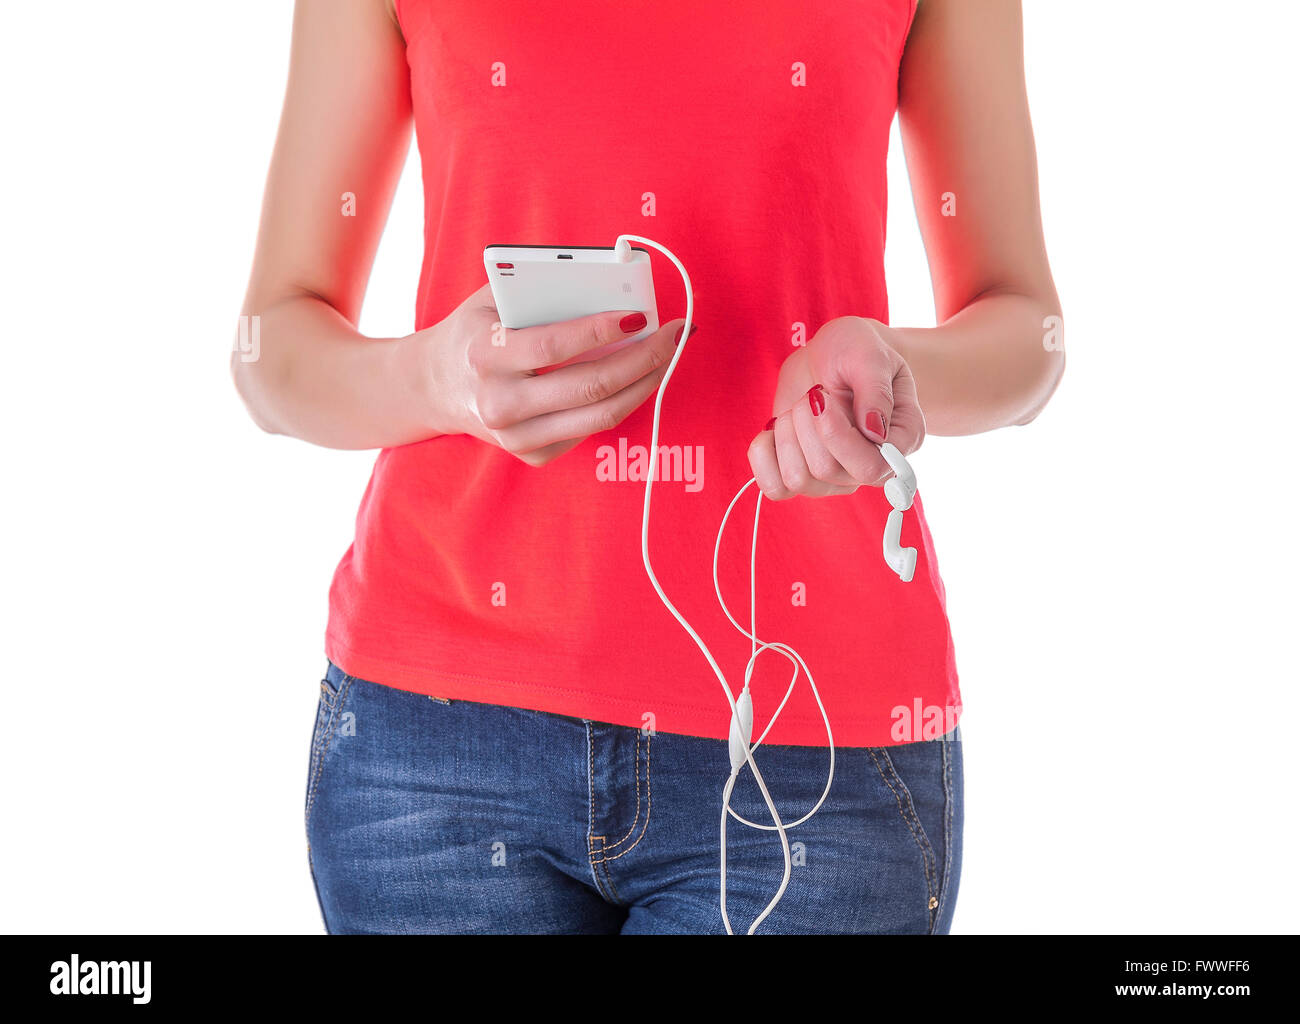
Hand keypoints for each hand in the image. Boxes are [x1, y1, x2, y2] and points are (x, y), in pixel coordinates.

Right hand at [422, 284, 689, 465]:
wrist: (435, 385)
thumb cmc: (476, 330)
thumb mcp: (493, 299)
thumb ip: (541, 290)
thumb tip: (612, 287)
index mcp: (485, 355)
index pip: (554, 346)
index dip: (602, 331)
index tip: (640, 314)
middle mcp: (498, 403)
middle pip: (589, 387)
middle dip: (643, 359)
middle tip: (676, 335)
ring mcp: (515, 437)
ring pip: (600, 417)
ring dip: (645, 384)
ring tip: (669, 356)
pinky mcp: (532, 455)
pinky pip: (590, 430)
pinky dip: (621, 402)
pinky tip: (637, 379)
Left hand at [747, 316, 924, 498]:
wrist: (829, 355)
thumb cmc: (856, 350)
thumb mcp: (869, 355)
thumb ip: (876, 390)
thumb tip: (875, 433)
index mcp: (901, 440)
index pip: (870, 468)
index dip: (838, 437)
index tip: (823, 396)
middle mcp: (871, 466)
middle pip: (826, 471)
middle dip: (807, 423)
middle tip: (815, 393)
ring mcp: (836, 476)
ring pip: (798, 479)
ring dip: (788, 433)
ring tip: (802, 406)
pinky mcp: (803, 475)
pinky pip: (774, 488)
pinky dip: (764, 454)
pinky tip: (776, 428)